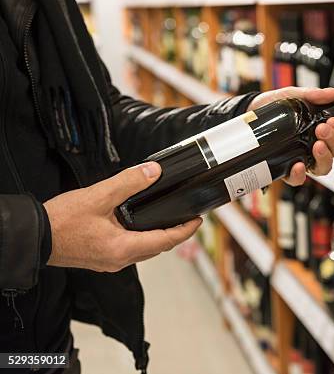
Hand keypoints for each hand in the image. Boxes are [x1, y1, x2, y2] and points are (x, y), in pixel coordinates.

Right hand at [44, 163, 201, 271]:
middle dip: (175, 234)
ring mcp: (110, 262)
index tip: (198, 220)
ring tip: (169, 220)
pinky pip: (130, 251)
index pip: (166, 241)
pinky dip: (142, 239)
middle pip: (158, 248)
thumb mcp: (98, 196)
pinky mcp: (101, 259)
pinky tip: (139, 226)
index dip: (186, 230)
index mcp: (123, 248)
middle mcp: (120, 260)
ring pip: (144, 251)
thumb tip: (154, 172)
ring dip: (158, 237)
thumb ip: (129, 183)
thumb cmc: (61, 221)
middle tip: (187, 218)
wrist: (34, 237)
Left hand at [250, 87, 333, 185]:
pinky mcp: (287, 169)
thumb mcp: (293, 95)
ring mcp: (304, 158)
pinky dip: (300, 175)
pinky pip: (298, 179)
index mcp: (325, 129)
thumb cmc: (276, 105)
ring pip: (325, 168)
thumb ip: (311, 94)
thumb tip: (331, 93)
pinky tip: (298, 165)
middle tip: (321, 128)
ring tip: (316, 145)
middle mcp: (318, 146)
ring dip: (325, 158)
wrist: (251, 111)